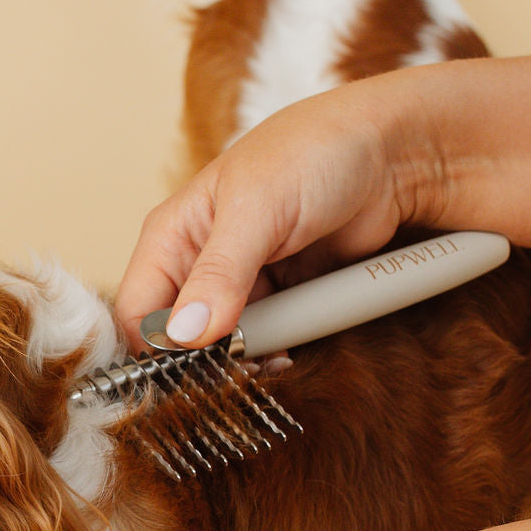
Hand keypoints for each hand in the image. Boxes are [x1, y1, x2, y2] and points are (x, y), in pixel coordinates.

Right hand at [114, 73, 445, 353]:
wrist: (392, 155)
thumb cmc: (315, 152)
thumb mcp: (259, 208)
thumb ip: (220, 272)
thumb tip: (186, 334)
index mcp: (174, 233)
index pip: (138, 311)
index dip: (156, 350)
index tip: (190, 377)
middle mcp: (200, 262)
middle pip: (181, 339)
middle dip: (206, 363)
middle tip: (238, 375)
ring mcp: (245, 282)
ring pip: (226, 348)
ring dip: (246, 363)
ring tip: (273, 361)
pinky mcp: (285, 297)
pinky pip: (270, 342)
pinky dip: (279, 353)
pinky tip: (293, 355)